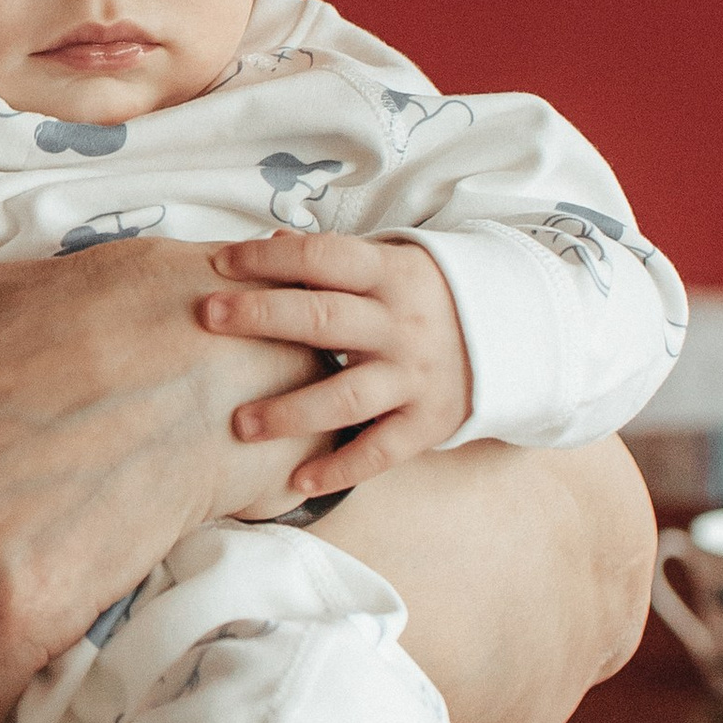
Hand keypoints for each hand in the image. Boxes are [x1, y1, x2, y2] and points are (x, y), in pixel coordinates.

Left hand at [198, 232, 471, 493]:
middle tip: (207, 319)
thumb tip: (270, 242)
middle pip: (325, 321)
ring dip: (291, 412)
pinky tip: (296, 480)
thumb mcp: (389, 265)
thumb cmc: (423, 297)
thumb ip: (331, 259)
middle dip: (262, 319)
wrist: (515, 336)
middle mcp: (402, 324)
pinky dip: (339, 469)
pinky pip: (379, 451)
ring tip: (240, 424)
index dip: (269, 258)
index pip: (323, 258)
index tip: (220, 264)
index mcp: (391, 274)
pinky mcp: (427, 422)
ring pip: (347, 396)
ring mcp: (415, 376)